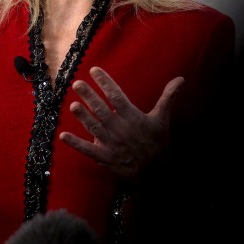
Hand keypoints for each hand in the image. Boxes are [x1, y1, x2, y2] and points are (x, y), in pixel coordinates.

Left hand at [59, 67, 182, 179]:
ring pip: (94, 127)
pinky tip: (63, 136)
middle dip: (89, 95)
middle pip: (101, 109)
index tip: (94, 70)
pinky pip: (88, 150)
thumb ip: (168, 97)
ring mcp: (111, 144)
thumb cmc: (159, 144)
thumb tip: (180, 79)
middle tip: (76, 83)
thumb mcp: (163, 119)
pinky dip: (76, 144)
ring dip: (82, 116)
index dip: (105, 82)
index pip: (116, 95)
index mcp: (133, 117)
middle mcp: (120, 128)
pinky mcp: (105, 157)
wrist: (157, 173)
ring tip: (72, 104)